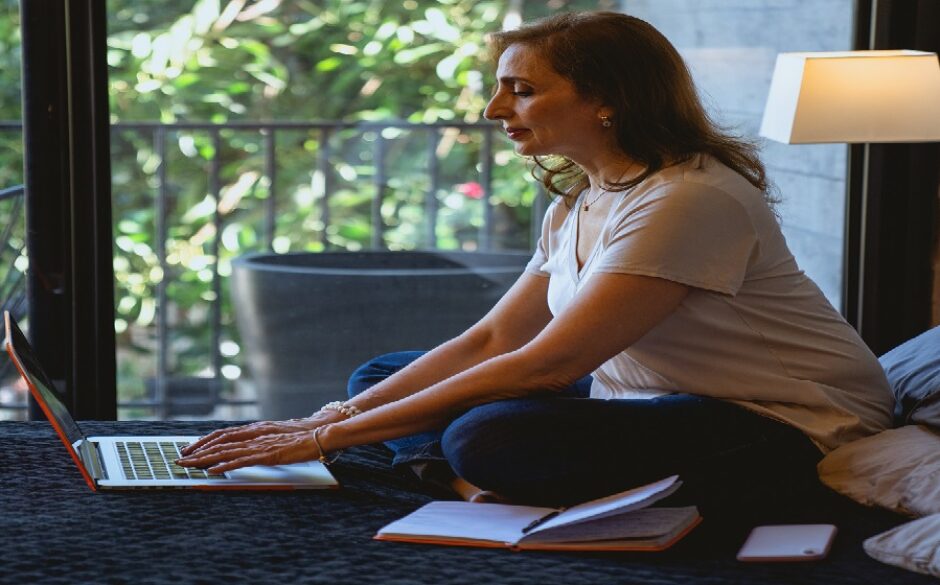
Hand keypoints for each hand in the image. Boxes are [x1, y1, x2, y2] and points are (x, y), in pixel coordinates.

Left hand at [176, 430, 321, 472]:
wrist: (322, 433)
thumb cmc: (304, 435)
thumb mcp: (279, 435)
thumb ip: (264, 439)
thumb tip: (251, 446)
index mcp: (257, 429)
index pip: (224, 433)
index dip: (205, 440)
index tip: (190, 448)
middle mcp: (255, 434)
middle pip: (220, 441)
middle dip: (198, 451)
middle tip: (180, 459)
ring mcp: (261, 444)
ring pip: (227, 451)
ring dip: (206, 459)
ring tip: (189, 465)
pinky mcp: (269, 455)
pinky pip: (243, 461)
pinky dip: (226, 465)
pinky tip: (214, 471)